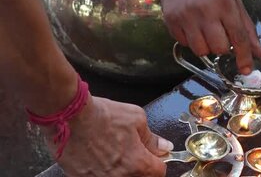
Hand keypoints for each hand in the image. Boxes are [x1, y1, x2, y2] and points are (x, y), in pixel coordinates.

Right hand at [52, 96, 171, 176]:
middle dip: (141, 166)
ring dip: (122, 169)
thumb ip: (152, 138)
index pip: (158, 172)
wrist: (69, 117)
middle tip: (133, 151)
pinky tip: (98, 156)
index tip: (155, 155)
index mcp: (137, 163)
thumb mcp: (136, 119)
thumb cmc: (101, 115)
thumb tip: (164, 146)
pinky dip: (103, 170)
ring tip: (114, 152)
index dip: (158, 161)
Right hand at [161, 0, 260, 73]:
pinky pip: (184, 43)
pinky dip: (191, 40)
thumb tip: (258, 53)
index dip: (244, 57)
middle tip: (221, 34)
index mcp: (224, 3)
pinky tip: (192, 25)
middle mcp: (204, 11)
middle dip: (223, 47)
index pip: (238, 38)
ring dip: (207, 46)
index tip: (247, 70)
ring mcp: (185, 16)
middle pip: (219, 48)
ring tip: (206, 30)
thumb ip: (246, 27)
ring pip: (200, 50)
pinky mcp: (170, 19)